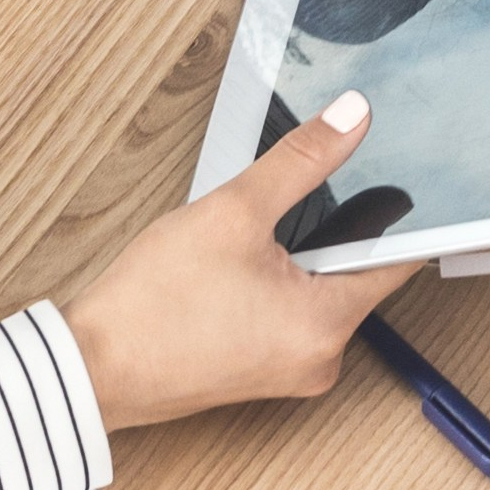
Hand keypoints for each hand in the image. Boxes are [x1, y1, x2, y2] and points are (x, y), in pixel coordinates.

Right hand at [60, 96, 416, 428]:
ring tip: (247, 242)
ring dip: (295, 256)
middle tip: (286, 205)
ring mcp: (289, 370)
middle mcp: (320, 360)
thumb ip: (304, 160)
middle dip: (329, 231)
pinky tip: (234, 270)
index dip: (400, 210)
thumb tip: (354, 119)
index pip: (398, 258)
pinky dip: (274, 284)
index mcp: (328, 327)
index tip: (397, 173)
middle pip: (354, 272)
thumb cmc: (153, 304)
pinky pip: (289, 314)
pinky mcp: (260, 370)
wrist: (90, 369)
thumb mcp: (235, 210)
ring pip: (317, 291)